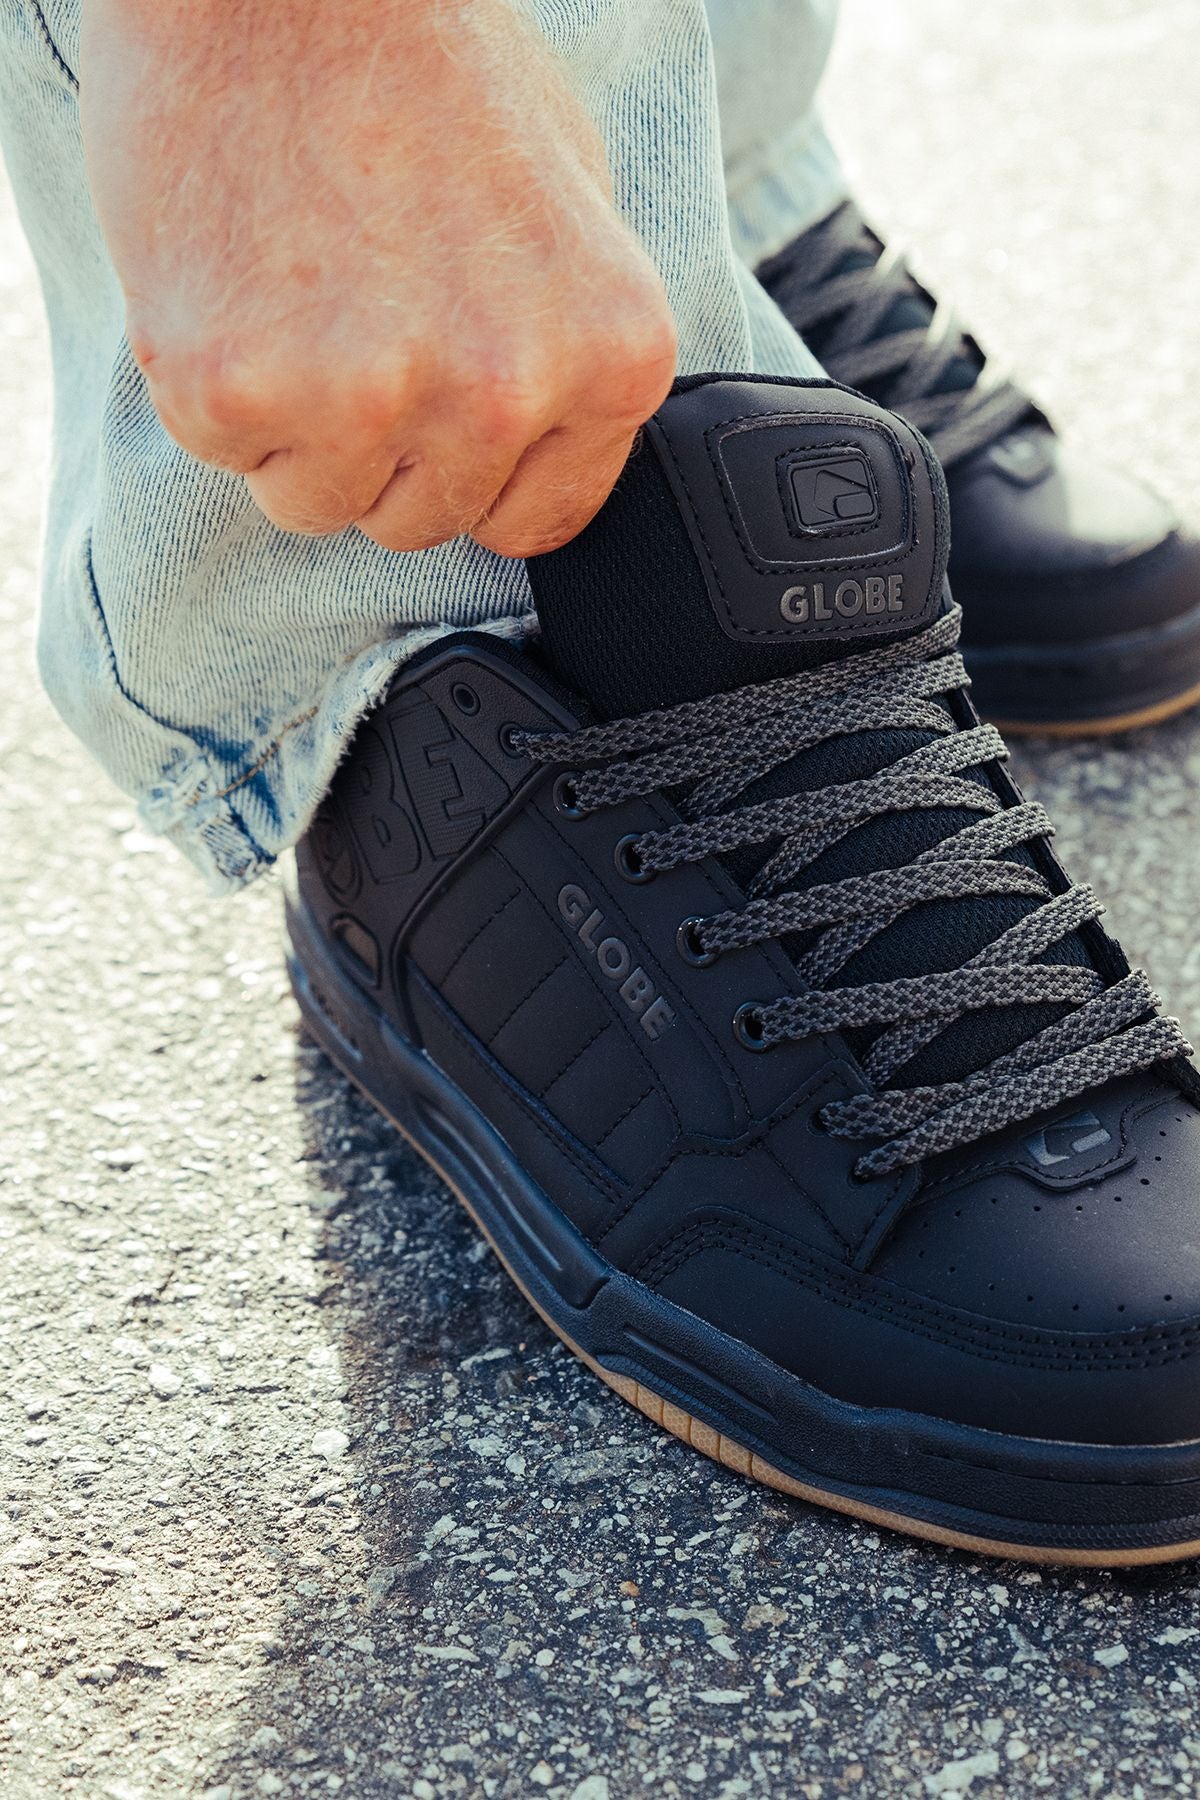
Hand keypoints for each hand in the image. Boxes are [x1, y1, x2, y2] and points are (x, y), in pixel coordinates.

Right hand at [79, 0, 677, 555]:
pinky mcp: (236, 388)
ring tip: (297, 293)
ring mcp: (368, 397)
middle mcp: (501, 393)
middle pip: (420, 521)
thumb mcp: (572, 204)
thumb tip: (545, 453)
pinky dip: (216, 387)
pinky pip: (224, 453)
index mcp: (608, 356)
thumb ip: (567, 352)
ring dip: (295, 427)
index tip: (437, 408)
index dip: (474, 472)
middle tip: (353, 314)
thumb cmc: (427, 65)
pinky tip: (239, 281)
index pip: (539, 519)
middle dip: (380, 444)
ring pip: (317, 505)